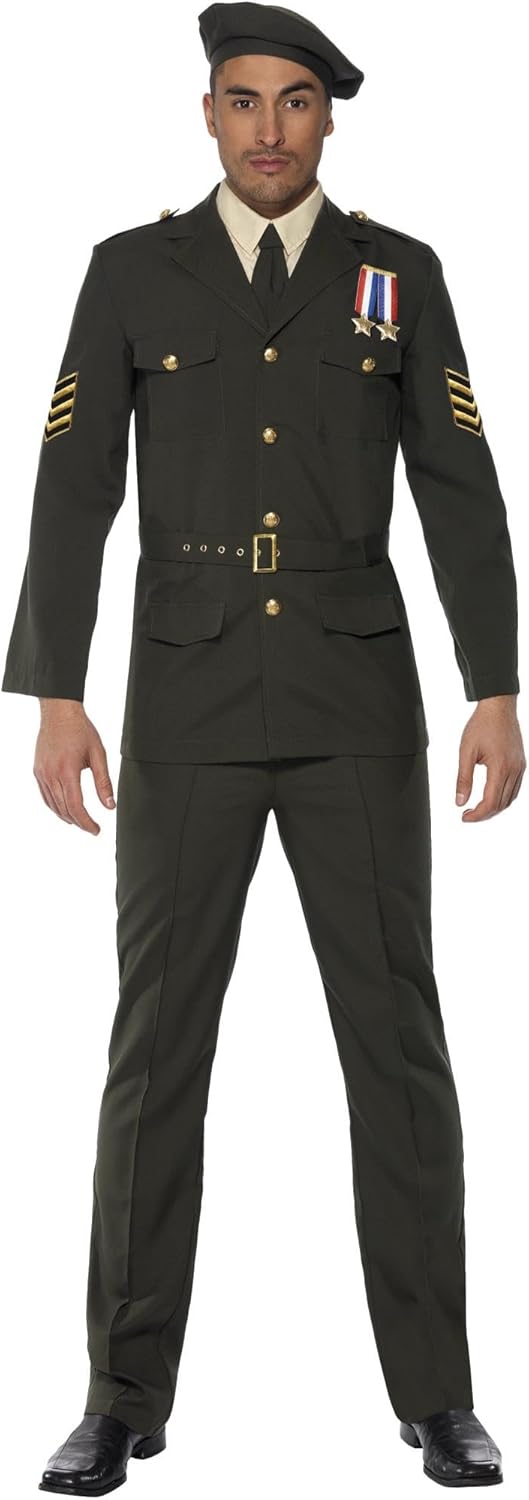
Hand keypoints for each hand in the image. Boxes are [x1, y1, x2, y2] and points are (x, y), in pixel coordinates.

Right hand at [34, 699, 115, 834]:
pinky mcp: (37, 771)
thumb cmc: (80, 730)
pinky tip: (65, 810)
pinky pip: (45, 796)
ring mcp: (42, 773)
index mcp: (67, 770)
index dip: (86, 822)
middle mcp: (51, 774)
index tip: (96, 830)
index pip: (75, 806)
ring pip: (53, 805)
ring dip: (67, 817)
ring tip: (80, 822)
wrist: (59, 713)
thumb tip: (110, 805)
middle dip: (79, 822)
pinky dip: (55, 807)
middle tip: (92, 828)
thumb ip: (104, 782)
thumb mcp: (98, 755)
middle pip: (64, 809)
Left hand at [455, 695, 525, 820]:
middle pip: (502, 804)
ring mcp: (520, 767)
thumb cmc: (482, 725)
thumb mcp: (466, 752)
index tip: (465, 816)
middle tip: (468, 814)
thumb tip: (460, 801)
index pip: (491, 802)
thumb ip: (463, 779)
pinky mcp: (521, 764)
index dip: (477, 815)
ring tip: (478, 808)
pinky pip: (515, 788)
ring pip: (510, 799)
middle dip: (484, 814)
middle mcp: (514, 769)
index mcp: (500, 767)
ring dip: (495, 808)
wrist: (499, 707)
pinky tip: (492, 797)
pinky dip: (504, 798)